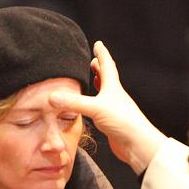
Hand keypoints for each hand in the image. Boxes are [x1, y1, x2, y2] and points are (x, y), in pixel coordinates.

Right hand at [49, 41, 166, 173]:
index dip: (102, 54)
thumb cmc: (122, 122)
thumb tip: (50, 97)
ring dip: (99, 85)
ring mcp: (115, 110)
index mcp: (113, 88)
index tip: (98, 44)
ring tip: (94, 80)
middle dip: (100, 68)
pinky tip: (94, 108)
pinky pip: (102, 109)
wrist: (138, 145)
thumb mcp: (95, 109)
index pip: (107, 66)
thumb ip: (73, 103)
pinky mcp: (113, 123)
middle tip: (94, 60)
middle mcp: (115, 96)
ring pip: (105, 93)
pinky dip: (96, 103)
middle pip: (107, 78)